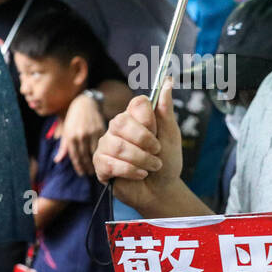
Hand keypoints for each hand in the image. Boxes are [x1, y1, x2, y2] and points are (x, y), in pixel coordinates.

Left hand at [56, 91, 105, 177]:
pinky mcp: (101, 130)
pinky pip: (102, 145)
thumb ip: (63, 147)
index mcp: (70, 137)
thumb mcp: (65, 131)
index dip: (79, 167)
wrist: (85, 103)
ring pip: (95, 153)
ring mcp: (92, 133)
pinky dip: (102, 153)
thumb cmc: (73, 118)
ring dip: (96, 162)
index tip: (81, 173)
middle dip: (87, 167)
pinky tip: (102, 158)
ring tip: (96, 169)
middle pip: (85, 157)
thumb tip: (57, 160)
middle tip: (89, 174)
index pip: (75, 157)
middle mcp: (81, 136)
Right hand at [93, 79, 182, 213]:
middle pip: (122, 121)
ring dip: (142, 159)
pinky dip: (131, 171)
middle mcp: (117, 127)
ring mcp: (106, 144)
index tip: (157, 134)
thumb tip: (168, 80)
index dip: (148, 120)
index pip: (136, 103)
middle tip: (157, 153)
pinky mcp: (100, 164)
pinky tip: (140, 175)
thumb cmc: (166, 161)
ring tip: (152, 167)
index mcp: (134, 116)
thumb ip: (166, 109)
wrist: (161, 190)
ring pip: (118, 146)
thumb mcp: (170, 135)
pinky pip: (111, 163)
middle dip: (145, 141)